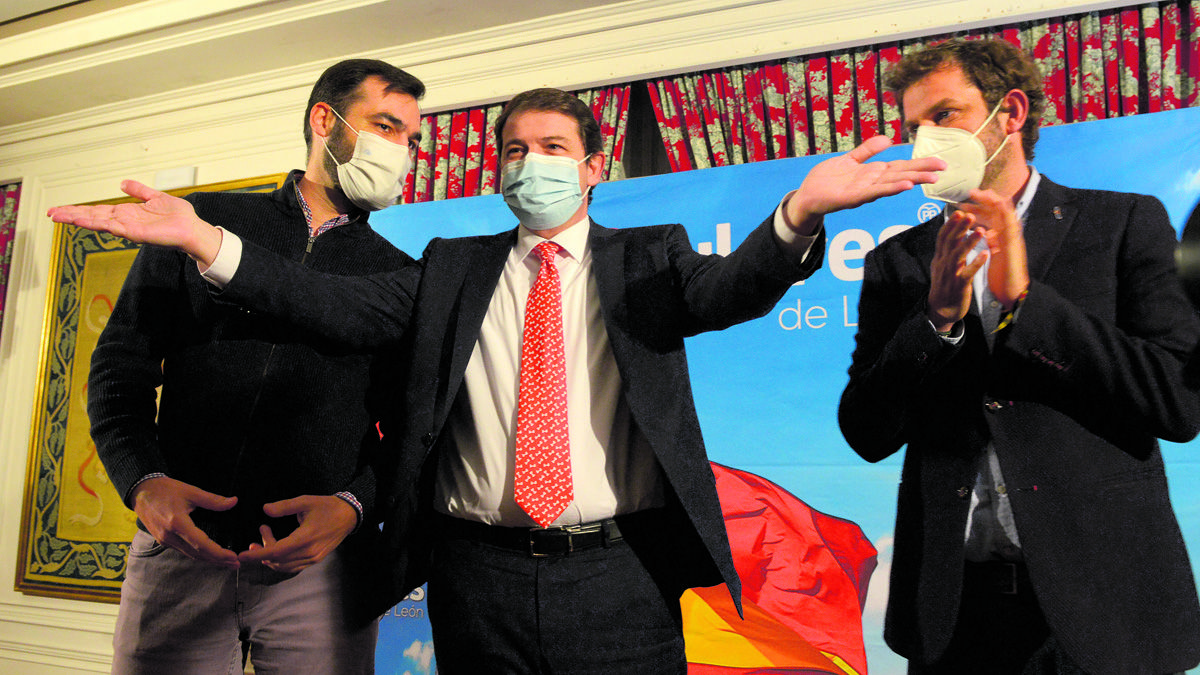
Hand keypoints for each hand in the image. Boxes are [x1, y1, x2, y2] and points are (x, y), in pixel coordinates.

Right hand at [46, 180, 222, 266]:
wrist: (192, 228)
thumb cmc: (178, 217)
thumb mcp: (154, 197)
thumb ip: (138, 190)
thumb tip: (123, 183)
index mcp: (126, 213)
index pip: (97, 211)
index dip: (79, 210)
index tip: (61, 209)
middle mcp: (123, 221)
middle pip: (91, 217)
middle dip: (70, 215)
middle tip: (50, 214)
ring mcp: (127, 228)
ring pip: (97, 222)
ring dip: (77, 219)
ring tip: (58, 216)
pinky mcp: (135, 233)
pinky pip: (112, 226)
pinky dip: (96, 223)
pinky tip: (82, 221)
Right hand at [131, 476, 238, 566]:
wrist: (141, 491)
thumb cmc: (165, 489)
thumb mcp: (190, 491)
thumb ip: (213, 500)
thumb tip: (234, 501)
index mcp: (177, 523)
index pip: (201, 544)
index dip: (218, 553)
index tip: (233, 556)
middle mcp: (169, 535)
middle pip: (197, 554)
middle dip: (217, 561)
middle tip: (235, 564)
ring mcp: (164, 540)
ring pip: (190, 555)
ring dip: (209, 560)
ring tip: (226, 562)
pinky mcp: (162, 540)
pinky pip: (183, 551)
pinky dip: (198, 555)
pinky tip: (208, 555)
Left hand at [236, 495, 356, 573]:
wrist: (348, 516)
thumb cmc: (327, 507)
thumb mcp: (305, 501)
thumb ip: (284, 506)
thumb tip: (265, 509)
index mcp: (305, 537)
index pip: (276, 551)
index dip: (257, 554)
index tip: (242, 555)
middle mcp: (308, 552)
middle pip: (277, 560)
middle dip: (262, 551)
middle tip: (260, 531)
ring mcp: (312, 559)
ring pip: (284, 566)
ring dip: (270, 557)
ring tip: (262, 541)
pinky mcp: (315, 560)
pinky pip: (292, 567)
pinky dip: (280, 561)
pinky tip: (276, 550)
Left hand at [784, 135, 944, 233]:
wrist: (807, 195)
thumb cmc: (828, 179)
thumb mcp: (849, 160)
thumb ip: (867, 150)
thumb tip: (888, 139)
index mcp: (873, 173)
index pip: (901, 166)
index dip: (920, 163)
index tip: (940, 161)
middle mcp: (872, 183)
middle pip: (901, 175)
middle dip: (922, 172)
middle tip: (944, 169)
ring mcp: (864, 191)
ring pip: (891, 184)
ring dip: (911, 181)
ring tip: (929, 178)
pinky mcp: (852, 198)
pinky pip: (874, 192)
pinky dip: (890, 189)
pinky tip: (903, 185)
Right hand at [927, 210, 986, 331]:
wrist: (941, 310)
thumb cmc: (944, 286)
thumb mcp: (940, 266)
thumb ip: (945, 251)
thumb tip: (950, 234)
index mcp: (939, 258)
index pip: (942, 237)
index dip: (950, 224)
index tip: (958, 212)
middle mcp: (943, 264)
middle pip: (950, 242)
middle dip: (960, 228)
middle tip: (969, 215)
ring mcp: (951, 274)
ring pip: (959, 255)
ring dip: (969, 242)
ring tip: (980, 230)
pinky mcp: (960, 285)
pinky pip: (968, 273)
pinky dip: (976, 263)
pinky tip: (985, 254)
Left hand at [957, 189, 1029, 307]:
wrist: (1012, 291)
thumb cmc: (1003, 273)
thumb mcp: (995, 252)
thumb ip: (992, 239)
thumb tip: (985, 229)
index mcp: (1001, 236)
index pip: (990, 216)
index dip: (979, 207)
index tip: (965, 201)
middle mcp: (1008, 234)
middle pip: (998, 211)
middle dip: (986, 200)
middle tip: (972, 191)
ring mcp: (1013, 238)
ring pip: (1007, 214)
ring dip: (995, 202)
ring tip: (983, 192)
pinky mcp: (1015, 245)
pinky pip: (1012, 226)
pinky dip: (1006, 214)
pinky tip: (1000, 204)